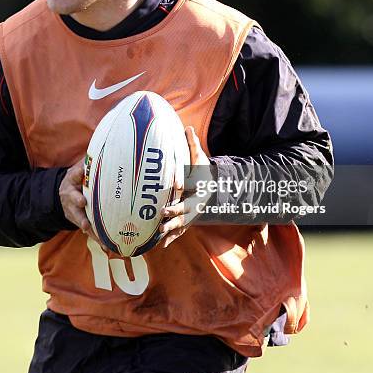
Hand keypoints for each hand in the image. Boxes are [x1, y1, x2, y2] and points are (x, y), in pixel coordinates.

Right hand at [59, 158, 107, 250]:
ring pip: (80, 219)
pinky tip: (106, 246)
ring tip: (90, 229)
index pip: (74, 174)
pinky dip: (97, 238)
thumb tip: (105, 144)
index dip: (77, 173)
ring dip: (87, 225)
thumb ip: (88, 162)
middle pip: (73, 200)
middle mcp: (71, 196)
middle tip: (82, 202)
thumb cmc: (77, 179)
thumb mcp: (78, 168)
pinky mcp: (80, 222)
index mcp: (72, 180)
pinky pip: (89, 232)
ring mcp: (74, 211)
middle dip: (77, 201)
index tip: (82, 171)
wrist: (62, 195)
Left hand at [159, 126, 210, 247]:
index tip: (166, 202)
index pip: (186, 195)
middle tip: (161, 219)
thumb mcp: (200, 156)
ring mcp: (192, 214)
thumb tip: (187, 127)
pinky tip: (162, 245)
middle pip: (183, 213)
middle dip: (173, 217)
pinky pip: (181, 230)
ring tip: (160, 237)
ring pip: (182, 225)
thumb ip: (193, 144)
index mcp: (197, 190)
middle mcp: (195, 204)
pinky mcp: (188, 219)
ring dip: (171, 231)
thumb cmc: (202, 169)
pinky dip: (173, 238)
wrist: (213, 185)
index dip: (177, 200)